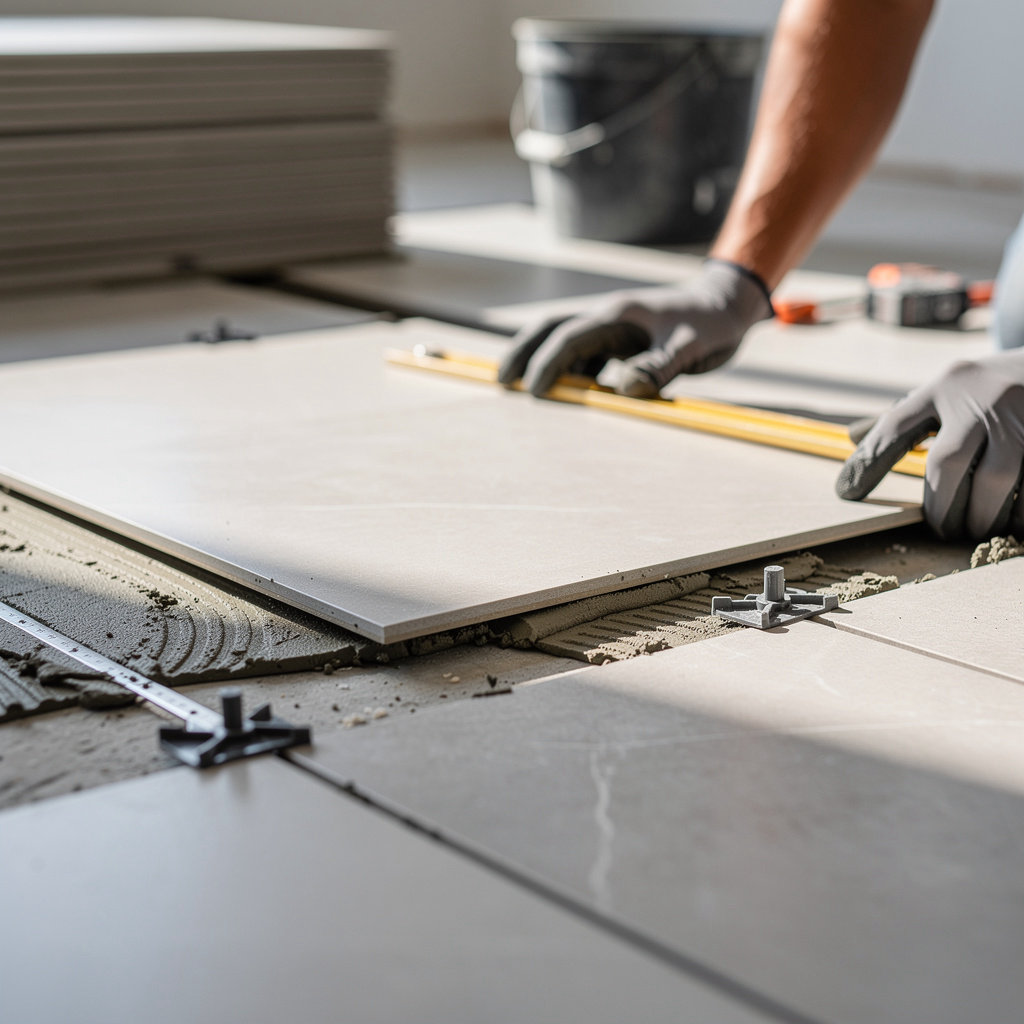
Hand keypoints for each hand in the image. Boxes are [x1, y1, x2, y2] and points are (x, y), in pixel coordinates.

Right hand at [496, 260, 773, 397]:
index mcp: (617, 314)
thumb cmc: (711, 323)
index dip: (547, 364)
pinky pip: (587, 356)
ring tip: (521, 388)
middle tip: (501, 380)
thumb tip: (622, 389)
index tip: (534, 392)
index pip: (569, 338)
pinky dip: (570, 372)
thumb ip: (658, 366)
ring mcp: (613, 330)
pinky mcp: (622, 341)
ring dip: (542, 362)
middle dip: (522, 351)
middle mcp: (608, 318)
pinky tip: (569, 393)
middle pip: (551, 329)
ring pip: (565, 343)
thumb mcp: (691, 346)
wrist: (728, 304)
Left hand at [836, 350, 1023, 539]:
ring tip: (977, 530)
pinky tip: (1012, 521)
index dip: (868, 462)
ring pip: (995, 480)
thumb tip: (850, 435)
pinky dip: (1019, 512)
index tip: (846, 493)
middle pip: (948, 463)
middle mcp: (982, 397)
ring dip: (983, 515)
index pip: (895, 426)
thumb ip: (907, 414)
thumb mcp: (951, 387)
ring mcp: (1023, 416)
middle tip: (942, 531)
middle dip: (941, 506)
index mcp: (946, 386)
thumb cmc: (993, 386)